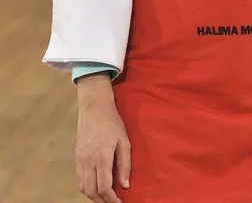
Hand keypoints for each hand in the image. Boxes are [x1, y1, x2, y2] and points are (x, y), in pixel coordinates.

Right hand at [75, 74, 130, 202]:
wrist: (94, 108)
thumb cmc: (112, 123)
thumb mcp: (124, 141)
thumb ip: (125, 164)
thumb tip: (125, 185)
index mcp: (102, 157)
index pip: (105, 188)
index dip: (112, 200)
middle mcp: (88, 161)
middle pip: (92, 192)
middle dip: (103, 201)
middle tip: (113, 201)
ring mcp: (80, 159)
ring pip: (83, 188)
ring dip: (93, 196)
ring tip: (105, 196)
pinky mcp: (76, 157)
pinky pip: (78, 179)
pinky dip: (86, 187)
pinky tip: (95, 186)